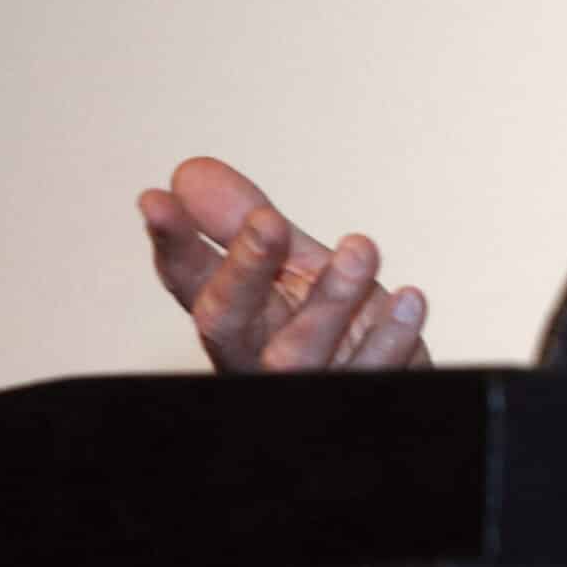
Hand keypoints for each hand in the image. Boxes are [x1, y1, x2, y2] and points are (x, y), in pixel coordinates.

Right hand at [139, 156, 429, 372]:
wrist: (394, 379)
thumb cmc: (336, 324)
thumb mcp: (291, 267)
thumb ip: (247, 225)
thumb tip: (191, 172)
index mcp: (239, 317)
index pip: (192, 281)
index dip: (173, 244)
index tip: (156, 199)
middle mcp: (259, 356)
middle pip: (228, 322)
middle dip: (243, 269)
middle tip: (266, 220)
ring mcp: (308, 382)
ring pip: (299, 354)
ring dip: (329, 298)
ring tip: (360, 247)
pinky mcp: (359, 395)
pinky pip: (373, 372)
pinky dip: (392, 337)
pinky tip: (409, 300)